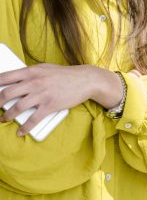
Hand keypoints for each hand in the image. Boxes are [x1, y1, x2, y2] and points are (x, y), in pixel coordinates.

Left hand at [0, 64, 122, 135]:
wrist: (85, 79)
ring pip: (17, 108)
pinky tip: (20, 131)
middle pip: (7, 94)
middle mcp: (34, 82)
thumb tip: (17, 80)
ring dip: (7, 116)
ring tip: (4, 119)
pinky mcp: (50, 106)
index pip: (6, 77)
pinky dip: (24, 128)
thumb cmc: (65, 74)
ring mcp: (42, 94)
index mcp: (32, 71)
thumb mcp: (45, 68)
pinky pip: (33, 119)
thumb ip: (31, 73)